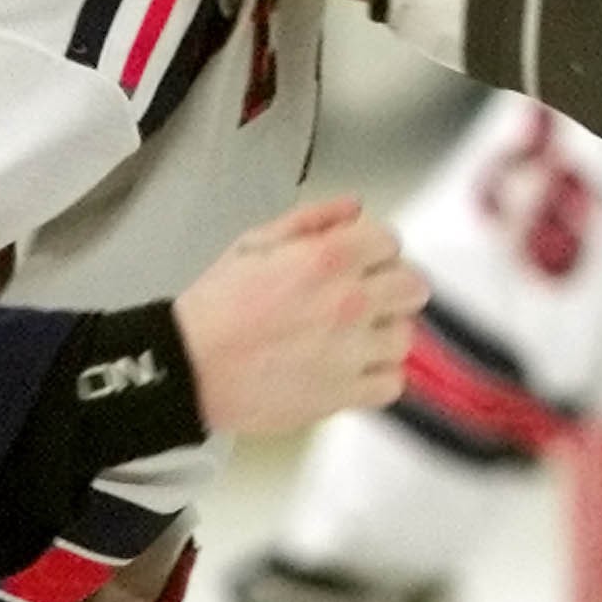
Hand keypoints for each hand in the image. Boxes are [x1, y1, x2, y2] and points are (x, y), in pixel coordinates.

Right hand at [173, 197, 429, 432]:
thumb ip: (312, 218)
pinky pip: (392, 384)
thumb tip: (355, 206)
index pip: (391, 241)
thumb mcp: (255, 242)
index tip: (360, 258)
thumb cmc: (217, 306)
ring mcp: (350, 351)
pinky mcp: (343, 394)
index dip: (375, 247)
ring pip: (406, 336)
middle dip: (392, 285)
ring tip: (356, 335)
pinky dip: (380, 377)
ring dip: (386, 332)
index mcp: (328, 258)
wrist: (188, 368)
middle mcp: (349, 301)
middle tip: (366, 295)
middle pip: (413, 288)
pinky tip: (355, 367)